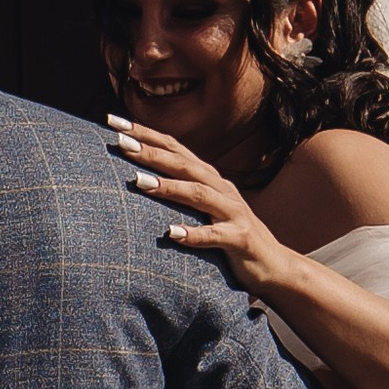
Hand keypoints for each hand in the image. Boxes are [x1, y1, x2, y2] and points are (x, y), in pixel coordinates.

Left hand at [107, 117, 296, 297]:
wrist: (274, 265)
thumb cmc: (229, 235)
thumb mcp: (203, 209)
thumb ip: (179, 192)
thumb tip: (137, 178)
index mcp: (209, 179)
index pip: (175, 149)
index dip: (146, 134)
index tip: (113, 122)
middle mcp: (221, 189)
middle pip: (184, 165)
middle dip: (152, 152)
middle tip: (120, 142)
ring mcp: (233, 213)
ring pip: (198, 195)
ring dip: (168, 188)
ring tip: (138, 182)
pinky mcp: (240, 239)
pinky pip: (216, 235)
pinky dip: (194, 233)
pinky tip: (172, 234)